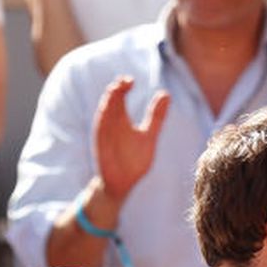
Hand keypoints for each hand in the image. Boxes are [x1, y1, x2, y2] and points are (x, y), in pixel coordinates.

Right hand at [93, 77, 169, 207]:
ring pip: (104, 113)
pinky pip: (99, 129)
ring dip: (108, 102)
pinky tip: (106, 110)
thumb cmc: (134, 162)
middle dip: (116, 90)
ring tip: (115, 90)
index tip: (131, 81)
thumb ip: (156, 117)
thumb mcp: (148, 137)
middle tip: (125, 82)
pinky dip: (102, 120)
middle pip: (111, 100)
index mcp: (122, 119)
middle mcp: (111, 123)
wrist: (122, 184)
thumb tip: (166, 94)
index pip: (120, 95)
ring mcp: (105, 134)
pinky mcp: (100, 145)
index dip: (124, 86)